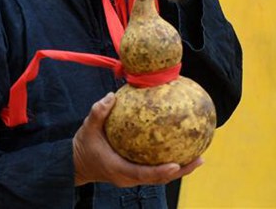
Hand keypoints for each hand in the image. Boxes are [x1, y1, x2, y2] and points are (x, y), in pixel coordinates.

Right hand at [72, 93, 202, 186]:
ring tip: (199, 156)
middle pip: (159, 179)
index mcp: (119, 170)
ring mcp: (133, 177)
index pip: (143, 174)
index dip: (160, 172)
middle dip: (180, 171)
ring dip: (180, 169)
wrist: (76, 163)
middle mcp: (129, 177)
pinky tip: (182, 146)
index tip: (176, 165)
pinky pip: (156, 169)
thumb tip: (111, 96)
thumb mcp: (87, 128)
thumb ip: (98, 113)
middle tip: (199, 159)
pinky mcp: (135, 172)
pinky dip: (170, 162)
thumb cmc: (84, 146)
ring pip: (161, 177)